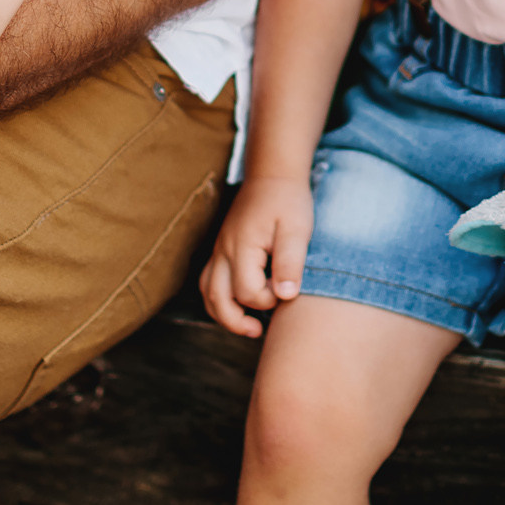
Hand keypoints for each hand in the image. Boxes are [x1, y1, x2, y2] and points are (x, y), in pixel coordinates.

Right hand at [199, 175, 314, 337]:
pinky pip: (209, 281)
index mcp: (242, 247)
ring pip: (208, 293)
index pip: (247, 292)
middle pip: (217, 299)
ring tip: (249, 326)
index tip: (287, 291)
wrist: (273, 174)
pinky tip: (240, 303)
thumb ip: (290, 261)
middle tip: (259, 331)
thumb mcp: (297, 228)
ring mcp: (219, 250)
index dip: (268, 301)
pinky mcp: (222, 249)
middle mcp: (224, 251)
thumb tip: (285, 296)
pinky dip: (219, 299)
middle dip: (236, 321)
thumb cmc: (288, 200)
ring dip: (224, 314)